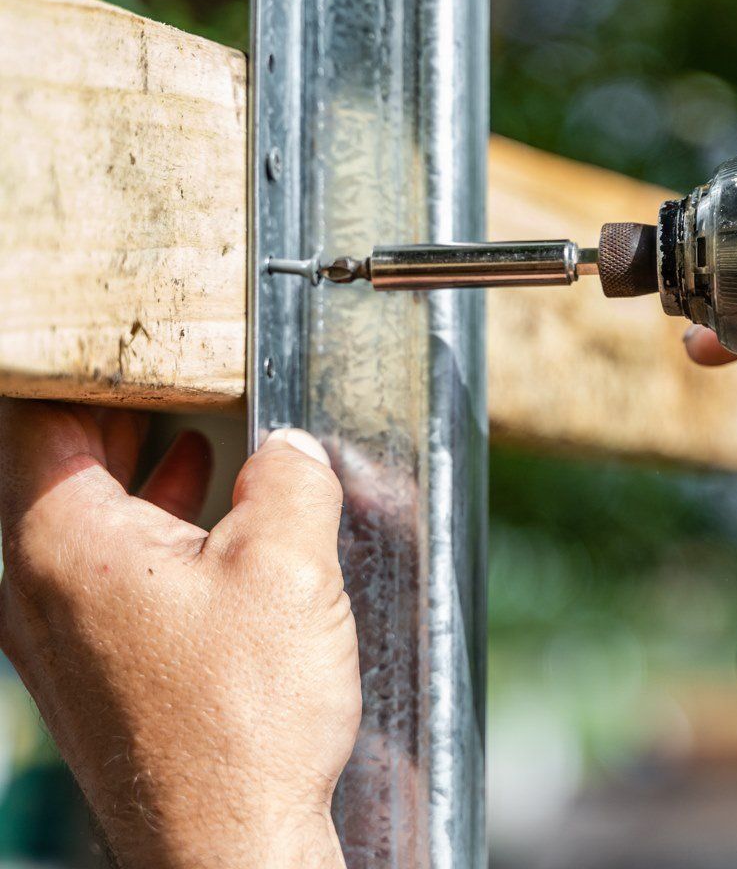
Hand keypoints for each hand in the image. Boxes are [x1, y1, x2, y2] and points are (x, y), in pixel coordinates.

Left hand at [0, 403, 360, 868]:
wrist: (228, 848)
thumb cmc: (244, 721)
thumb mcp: (288, 565)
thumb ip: (290, 476)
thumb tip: (290, 447)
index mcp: (62, 543)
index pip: (44, 412)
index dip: (93, 360)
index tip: (141, 330)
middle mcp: (36, 585)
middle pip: (58, 461)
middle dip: (124, 406)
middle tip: (181, 367)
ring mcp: (57, 632)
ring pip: (83, 514)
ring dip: (139, 465)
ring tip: (198, 429)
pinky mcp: (93, 667)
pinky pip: (103, 565)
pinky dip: (147, 524)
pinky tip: (205, 515)